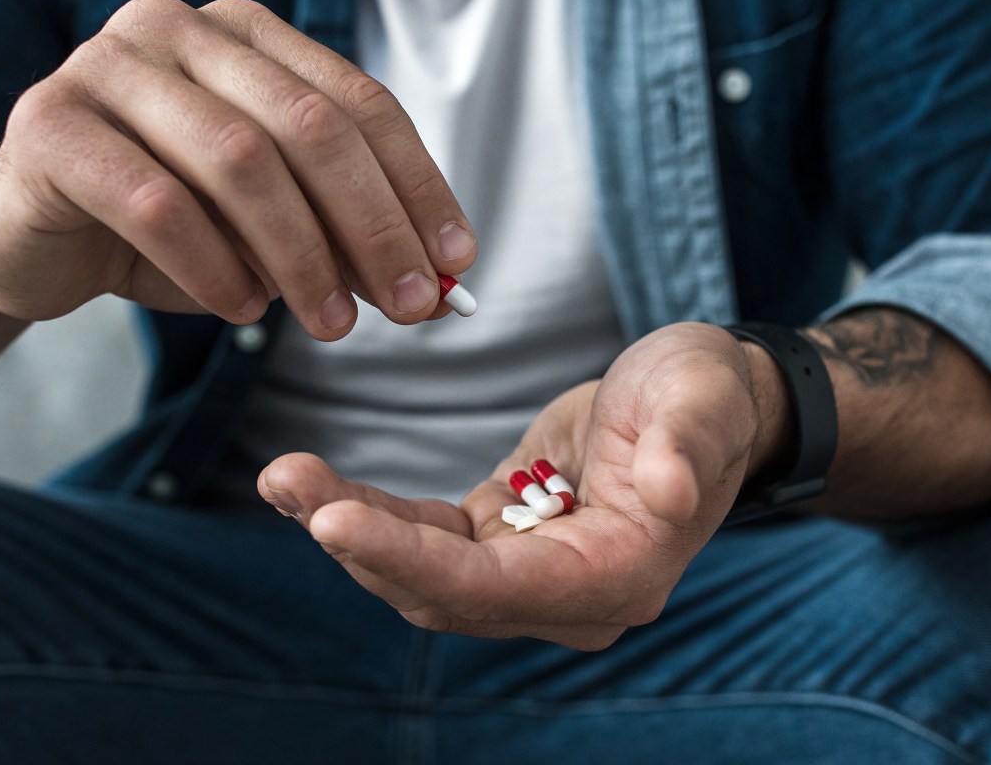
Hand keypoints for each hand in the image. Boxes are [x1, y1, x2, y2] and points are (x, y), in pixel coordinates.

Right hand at [0, 0, 475, 334]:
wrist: (28, 238)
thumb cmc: (164, 226)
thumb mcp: (267, 226)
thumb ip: (341, 234)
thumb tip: (438, 283)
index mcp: (245, 33)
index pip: (357, 101)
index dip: (415, 183)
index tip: (457, 261)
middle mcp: (177, 28)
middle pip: (308, 125)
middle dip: (373, 225)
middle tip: (413, 307)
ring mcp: (105, 66)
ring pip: (239, 160)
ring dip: (302, 255)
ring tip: (331, 325)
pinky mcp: (49, 124)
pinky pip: (157, 202)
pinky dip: (214, 266)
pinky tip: (241, 310)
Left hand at [258, 323, 777, 649]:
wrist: (701, 398)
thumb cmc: (707, 394)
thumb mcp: (703, 399)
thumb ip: (687, 448)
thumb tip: (668, 493)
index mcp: (619, 574)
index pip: (499, 589)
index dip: (414, 562)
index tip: (335, 520)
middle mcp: (569, 595)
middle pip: (444, 593)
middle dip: (359, 542)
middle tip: (286, 480)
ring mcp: (531, 575)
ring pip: (422, 572)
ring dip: (348, 527)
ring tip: (283, 475)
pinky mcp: (502, 542)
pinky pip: (424, 539)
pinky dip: (369, 512)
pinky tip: (313, 483)